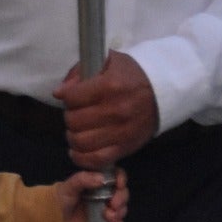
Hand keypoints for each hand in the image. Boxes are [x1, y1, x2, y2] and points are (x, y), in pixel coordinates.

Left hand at [52, 51, 158, 169]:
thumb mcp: (107, 61)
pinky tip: (78, 150)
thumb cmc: (130, 75)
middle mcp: (115, 110)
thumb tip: (59, 93)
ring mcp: (121, 132)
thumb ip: (80, 72)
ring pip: (81, 142)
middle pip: (74, 121)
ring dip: (73, 137)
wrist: (161, 93)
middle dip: (70, 116)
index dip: (66, 97)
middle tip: (75, 113)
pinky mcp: (126, 148)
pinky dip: (82, 158)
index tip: (71, 97)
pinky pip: (97, 160)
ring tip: (77, 130)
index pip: (72, 98)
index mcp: (110, 86)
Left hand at [55, 168, 128, 221]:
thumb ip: (83, 179)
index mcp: (96, 181)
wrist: (53, 221)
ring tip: (108, 216)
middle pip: (122, 192)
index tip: (119, 185)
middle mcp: (103, 193)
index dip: (120, 179)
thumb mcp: (69, 186)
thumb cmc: (60, 199)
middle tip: (113, 205)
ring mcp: (104, 208)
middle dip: (121, 198)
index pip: (114, 175)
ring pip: (121, 208)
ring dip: (120, 212)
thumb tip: (102, 179)